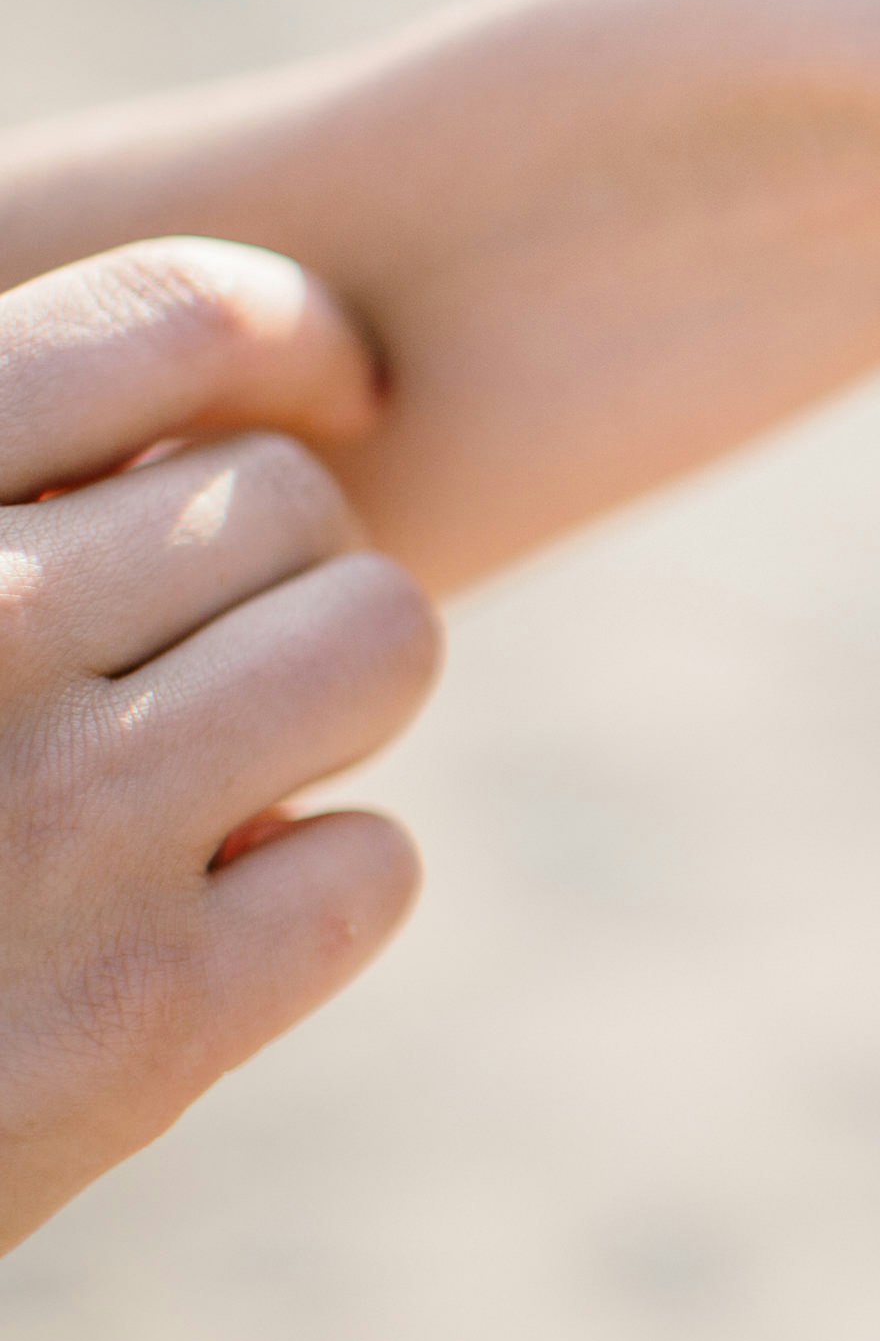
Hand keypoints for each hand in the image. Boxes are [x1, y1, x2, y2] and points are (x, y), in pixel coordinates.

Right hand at [0, 242, 441, 1251]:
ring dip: (322, 701)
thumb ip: (2, 508)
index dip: (284, 338)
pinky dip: (304, 893)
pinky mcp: (142, 1020)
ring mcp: (60, 825)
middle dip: (268, 574)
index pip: (169, 320)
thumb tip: (225, 389)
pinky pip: (369, 863)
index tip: (320, 388)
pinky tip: (182, 926)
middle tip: (172, 666)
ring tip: (201, 768)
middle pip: (293, 499)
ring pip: (381, 642)